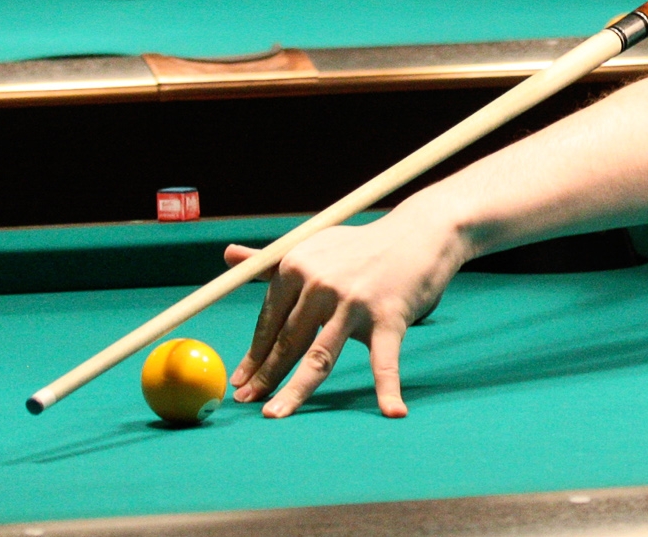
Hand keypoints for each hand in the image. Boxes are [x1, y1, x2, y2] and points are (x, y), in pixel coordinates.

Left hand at [226, 203, 467, 418]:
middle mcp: (321, 283)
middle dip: (264, 376)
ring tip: (274, 414)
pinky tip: (392, 411)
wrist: (419, 233)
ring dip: (294, 391)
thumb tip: (227, 256)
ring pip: (319, 356)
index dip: (253, 354)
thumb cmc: (364, 246)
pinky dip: (388, 387)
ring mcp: (355, 302)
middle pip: (287, 341)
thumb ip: (272, 261)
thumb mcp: (316, 247)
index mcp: (298, 265)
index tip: (238, 380)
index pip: (269, 319)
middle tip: (244, 402)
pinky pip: (384, 360)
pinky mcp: (389, 317)